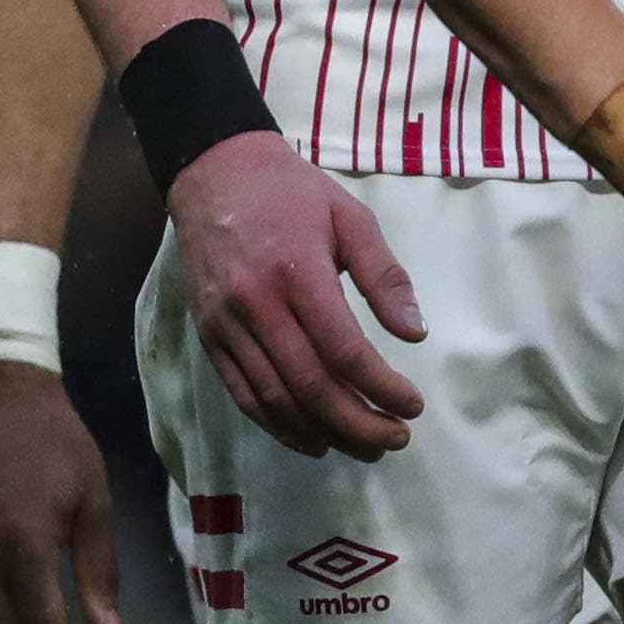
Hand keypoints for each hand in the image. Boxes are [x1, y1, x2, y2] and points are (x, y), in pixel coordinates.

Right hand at [171, 129, 428, 458]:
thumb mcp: (353, 218)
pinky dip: (276, 424)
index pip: (343, 351)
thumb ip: (384, 275)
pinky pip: (241, 393)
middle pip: (308, 385)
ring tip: (363, 448)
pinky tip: (310, 439)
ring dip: (320, 433)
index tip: (412, 407)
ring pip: (273, 398)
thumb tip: (416, 332)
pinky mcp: (208, 337)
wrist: (215, 175)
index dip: (380, 388)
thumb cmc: (293, 193)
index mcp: (298, 274)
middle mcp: (256, 307)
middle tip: (395, 441)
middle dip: (356, 423)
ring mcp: (225, 326)